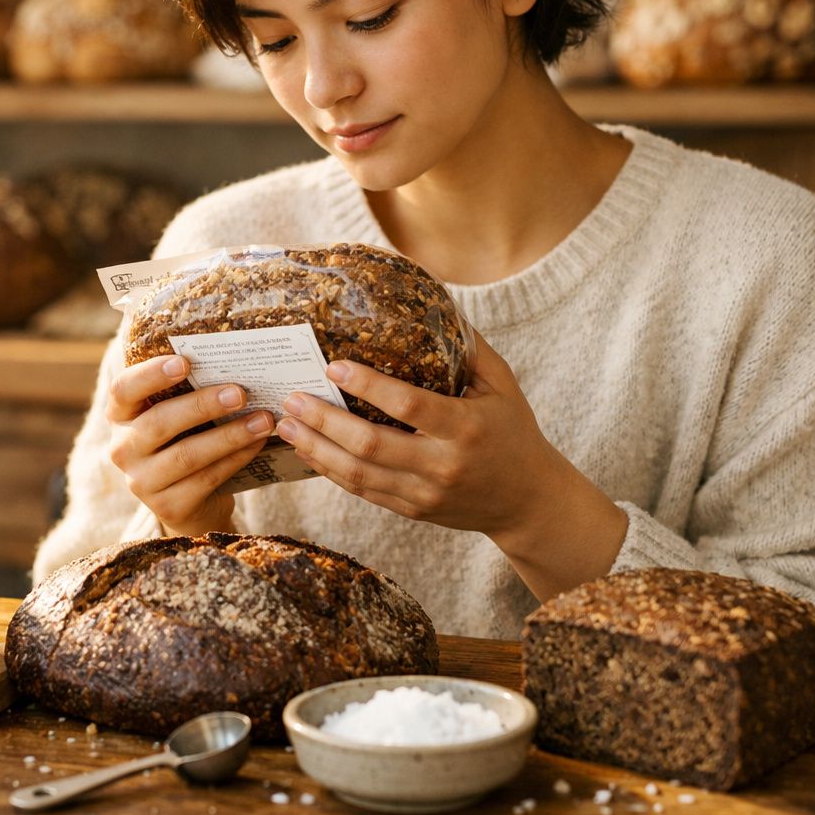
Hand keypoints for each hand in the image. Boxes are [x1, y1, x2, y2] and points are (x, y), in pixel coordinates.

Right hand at [107, 354, 274, 535]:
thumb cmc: (184, 442)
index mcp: (120, 416)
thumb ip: (188, 392)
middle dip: (203, 405)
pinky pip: (205, 479)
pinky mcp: (167, 507)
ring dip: (229, 436)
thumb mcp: (177, 416)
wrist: (190, 503)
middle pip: (159, 422)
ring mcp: (141, 482)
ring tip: (262, 421)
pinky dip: (235, 459)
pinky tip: (257, 444)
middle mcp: (123, 449)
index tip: (185, 362)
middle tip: (241, 393)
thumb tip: (234, 362)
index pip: (123, 389)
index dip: (151, 375)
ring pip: (187, 455)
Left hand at [274, 327, 627, 598]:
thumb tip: (436, 303)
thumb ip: (470, 348)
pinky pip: (362, 491)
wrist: (527, 501)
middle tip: (293, 398)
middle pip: (372, 446)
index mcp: (466, 427)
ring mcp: (424, 493)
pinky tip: (308, 449)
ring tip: (286, 425)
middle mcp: (442, 464)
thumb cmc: (513, 431)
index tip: (333, 365)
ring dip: (317, 449)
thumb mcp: (503, 385)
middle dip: (325, 421)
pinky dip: (331, 471)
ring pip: (359, 474)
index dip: (368, 386)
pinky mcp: (411, 510)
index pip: (409, 406)